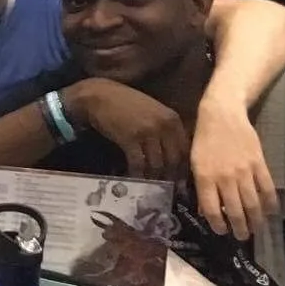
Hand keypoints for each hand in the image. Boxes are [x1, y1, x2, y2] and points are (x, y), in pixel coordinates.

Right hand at [65, 78, 188, 180]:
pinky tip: (134, 179)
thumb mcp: (153, 111)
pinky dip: (137, 174)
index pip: (185, 149)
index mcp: (172, 119)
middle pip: (173, 159)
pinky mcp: (130, 139)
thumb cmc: (125, 103)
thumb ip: (165, 128)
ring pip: (157, 164)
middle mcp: (164, 126)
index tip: (180, 180)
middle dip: (171, 177)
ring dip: (154, 179)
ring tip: (151, 188)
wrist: (99, 95)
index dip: (183, 168)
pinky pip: (138, 163)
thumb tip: (172, 153)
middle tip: (168, 190)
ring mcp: (147, 132)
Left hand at [190, 98, 276, 239]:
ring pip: (252, 203)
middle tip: (242, 237)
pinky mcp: (259, 164)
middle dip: (239, 228)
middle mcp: (225, 178)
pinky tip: (271, 212)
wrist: (222, 116)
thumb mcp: (195, 164)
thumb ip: (201, 188)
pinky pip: (267, 189)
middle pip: (235, 210)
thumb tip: (206, 211)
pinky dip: (270, 203)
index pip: (212, 209)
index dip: (218, 225)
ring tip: (256, 229)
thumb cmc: (204, 140)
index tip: (222, 231)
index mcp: (205, 177)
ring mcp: (244, 171)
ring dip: (255, 220)